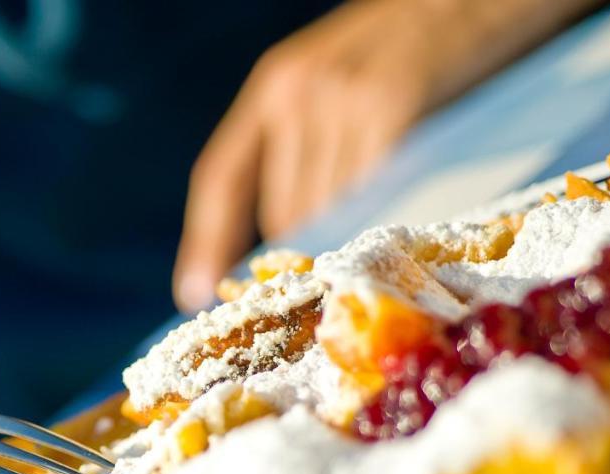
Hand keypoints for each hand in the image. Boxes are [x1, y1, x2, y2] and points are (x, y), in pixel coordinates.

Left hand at [174, 0, 603, 311]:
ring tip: (384, 248)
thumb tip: (290, 236)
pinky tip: (403, 231)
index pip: (221, 179)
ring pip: (328, 215)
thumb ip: (307, 140)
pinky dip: (383, 224)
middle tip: (337, 276)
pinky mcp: (391, 106)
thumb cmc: (416, 44)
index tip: (192, 294)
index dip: (205, 242)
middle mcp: (296, 91)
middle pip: (285, 214)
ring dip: (350, 243)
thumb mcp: (339, 75)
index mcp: (274, 84)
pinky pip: (372, 198)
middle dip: (307, 251)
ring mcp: (342, 98)